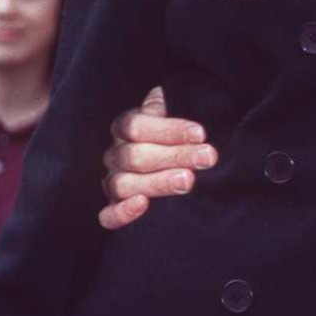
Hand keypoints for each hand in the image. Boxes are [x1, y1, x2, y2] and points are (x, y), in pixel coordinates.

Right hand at [97, 86, 216, 230]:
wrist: (182, 155)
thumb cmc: (183, 132)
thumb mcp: (180, 112)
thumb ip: (178, 106)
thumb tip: (181, 99)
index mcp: (126, 126)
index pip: (137, 126)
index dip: (169, 130)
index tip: (201, 134)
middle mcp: (116, 154)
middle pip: (135, 156)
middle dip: (176, 156)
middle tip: (207, 158)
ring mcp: (114, 181)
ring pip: (123, 184)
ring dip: (158, 182)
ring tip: (188, 180)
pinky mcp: (116, 208)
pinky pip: (108, 215)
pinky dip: (122, 213)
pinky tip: (143, 204)